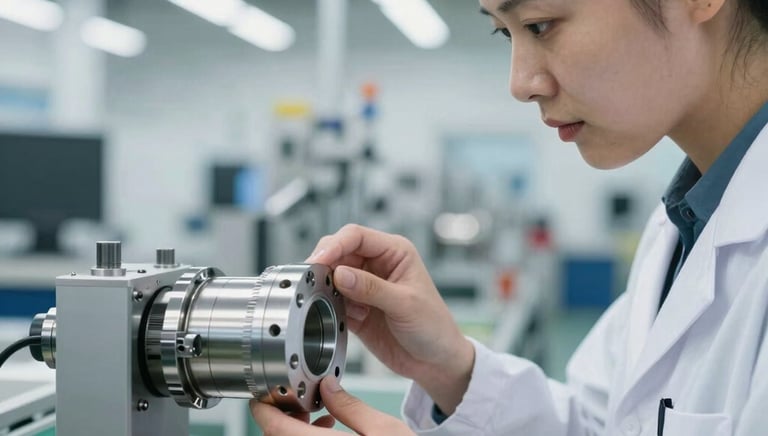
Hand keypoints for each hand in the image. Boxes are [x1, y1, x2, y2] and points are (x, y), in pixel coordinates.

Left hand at [251, 376, 413, 434]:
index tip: (261, 398)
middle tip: (300, 403)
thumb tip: (327, 386)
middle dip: (283, 419)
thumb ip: (350, 406)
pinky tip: (330, 434)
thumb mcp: (384, 429)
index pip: (275, 429)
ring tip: (321, 418)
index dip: (263, 410)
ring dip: (295, 432)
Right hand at [307, 224, 474, 413]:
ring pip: (331, 276)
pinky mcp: (355, 307)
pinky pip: (332, 300)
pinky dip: (331, 307)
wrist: (435, 361)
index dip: (334, 245)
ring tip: (336, 305)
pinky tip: (348, 319)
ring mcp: (364, 286)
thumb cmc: (433, 326)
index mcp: (394, 252)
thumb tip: (339, 274)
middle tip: (312, 281)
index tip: (318, 260)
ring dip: (327, 289)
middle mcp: (377, 264)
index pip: (356, 236)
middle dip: (325, 266)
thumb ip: (371, 288)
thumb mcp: (405, 305)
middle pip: (338, 252)